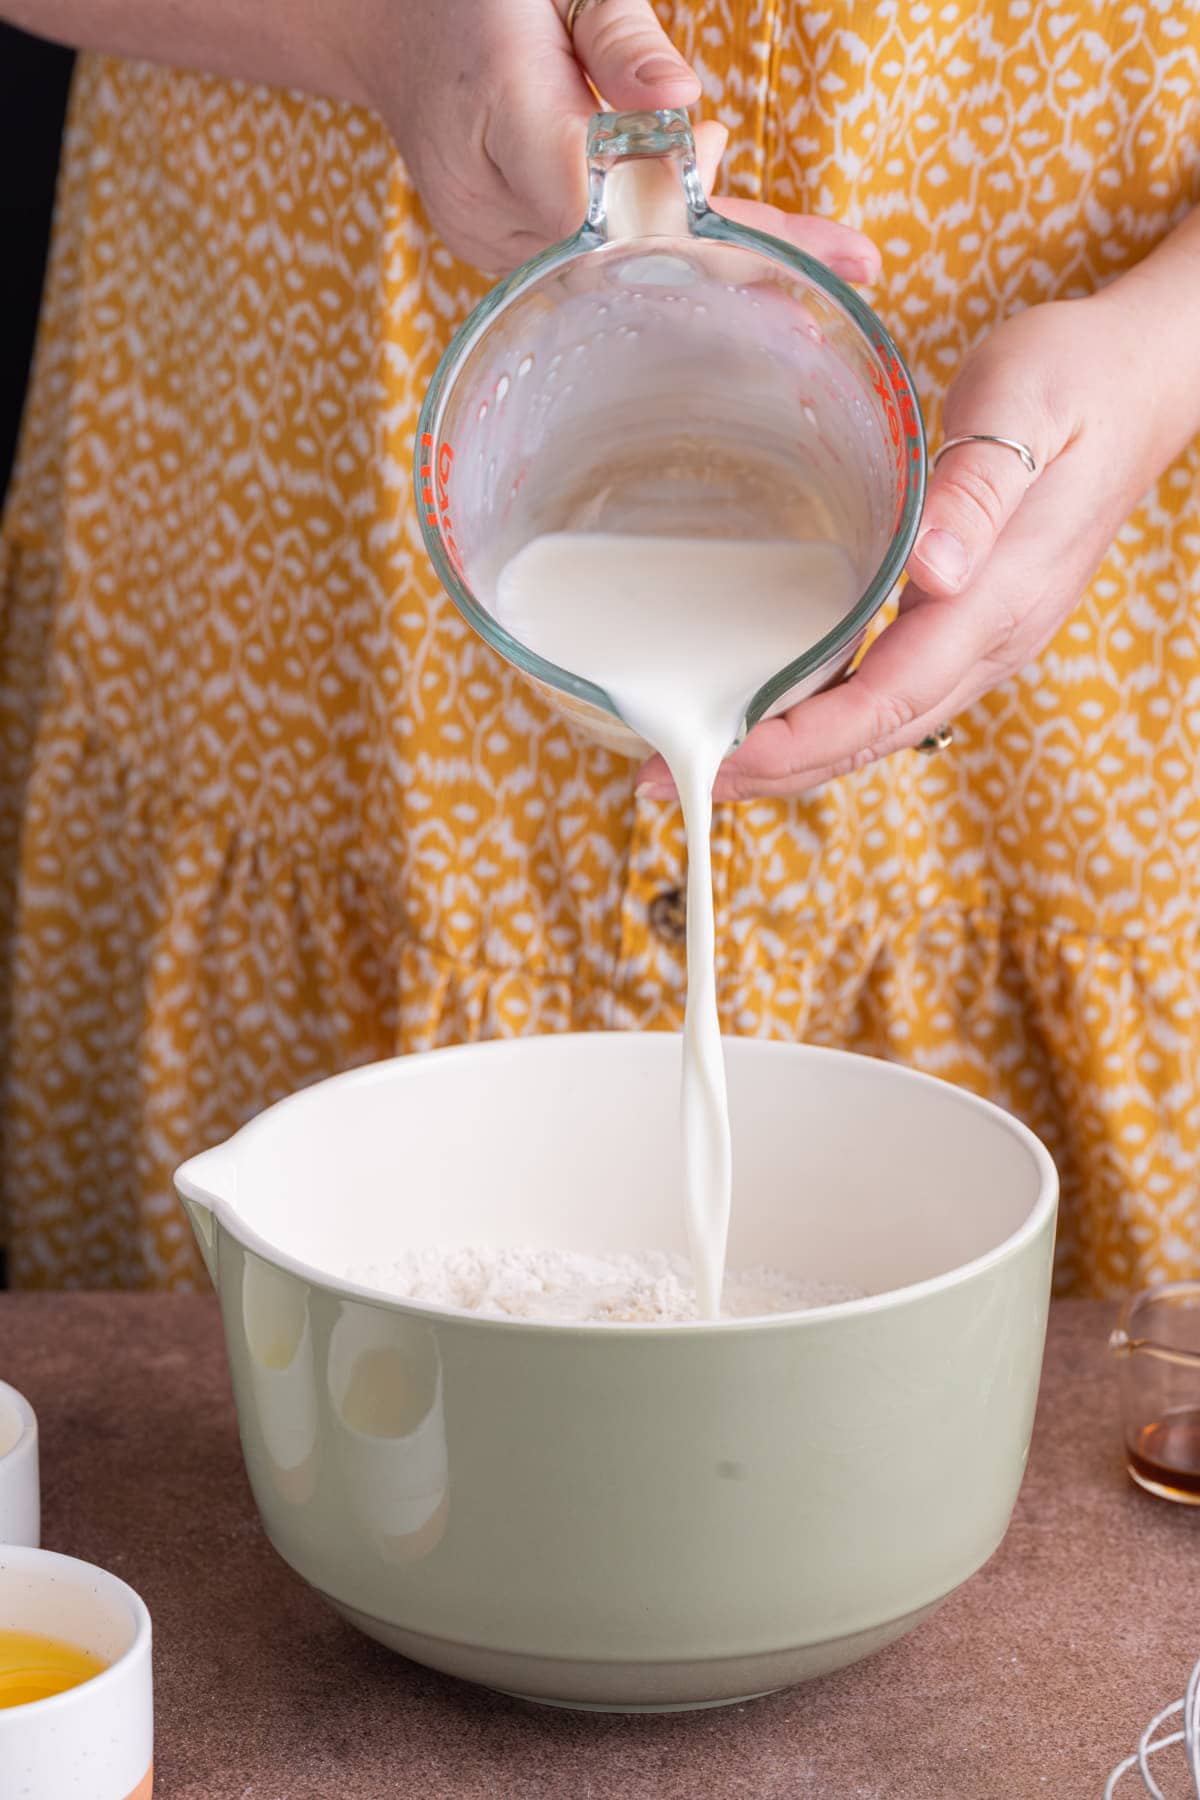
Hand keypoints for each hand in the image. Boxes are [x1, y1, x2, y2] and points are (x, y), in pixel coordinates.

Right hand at [352, 0, 879, 279]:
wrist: (381, 25)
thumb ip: (619, 36)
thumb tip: (684, 103)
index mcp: (504, 119)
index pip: (632, 211)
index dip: (722, 245)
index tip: (808, 267)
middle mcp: (494, 213)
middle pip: (639, 262)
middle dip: (748, 266)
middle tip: (854, 266)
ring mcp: (496, 251)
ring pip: (627, 275)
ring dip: (715, 255)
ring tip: (793, 222)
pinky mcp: (509, 262)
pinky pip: (603, 270)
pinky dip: (669, 257)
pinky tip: (726, 240)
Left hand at [638, 285, 1191, 801]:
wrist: (1142, 380)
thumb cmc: (1077, 379)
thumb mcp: (1026, 409)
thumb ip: (980, 489)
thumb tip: (932, 573)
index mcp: (995, 600)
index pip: (885, 701)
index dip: (800, 741)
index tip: (721, 759)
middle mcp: (991, 641)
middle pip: (873, 737)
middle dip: (772, 771)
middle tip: (667, 781)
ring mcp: (985, 640)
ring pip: (880, 727)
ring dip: (793, 757)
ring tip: (703, 765)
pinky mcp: (972, 624)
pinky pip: (891, 696)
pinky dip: (825, 721)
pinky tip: (774, 716)